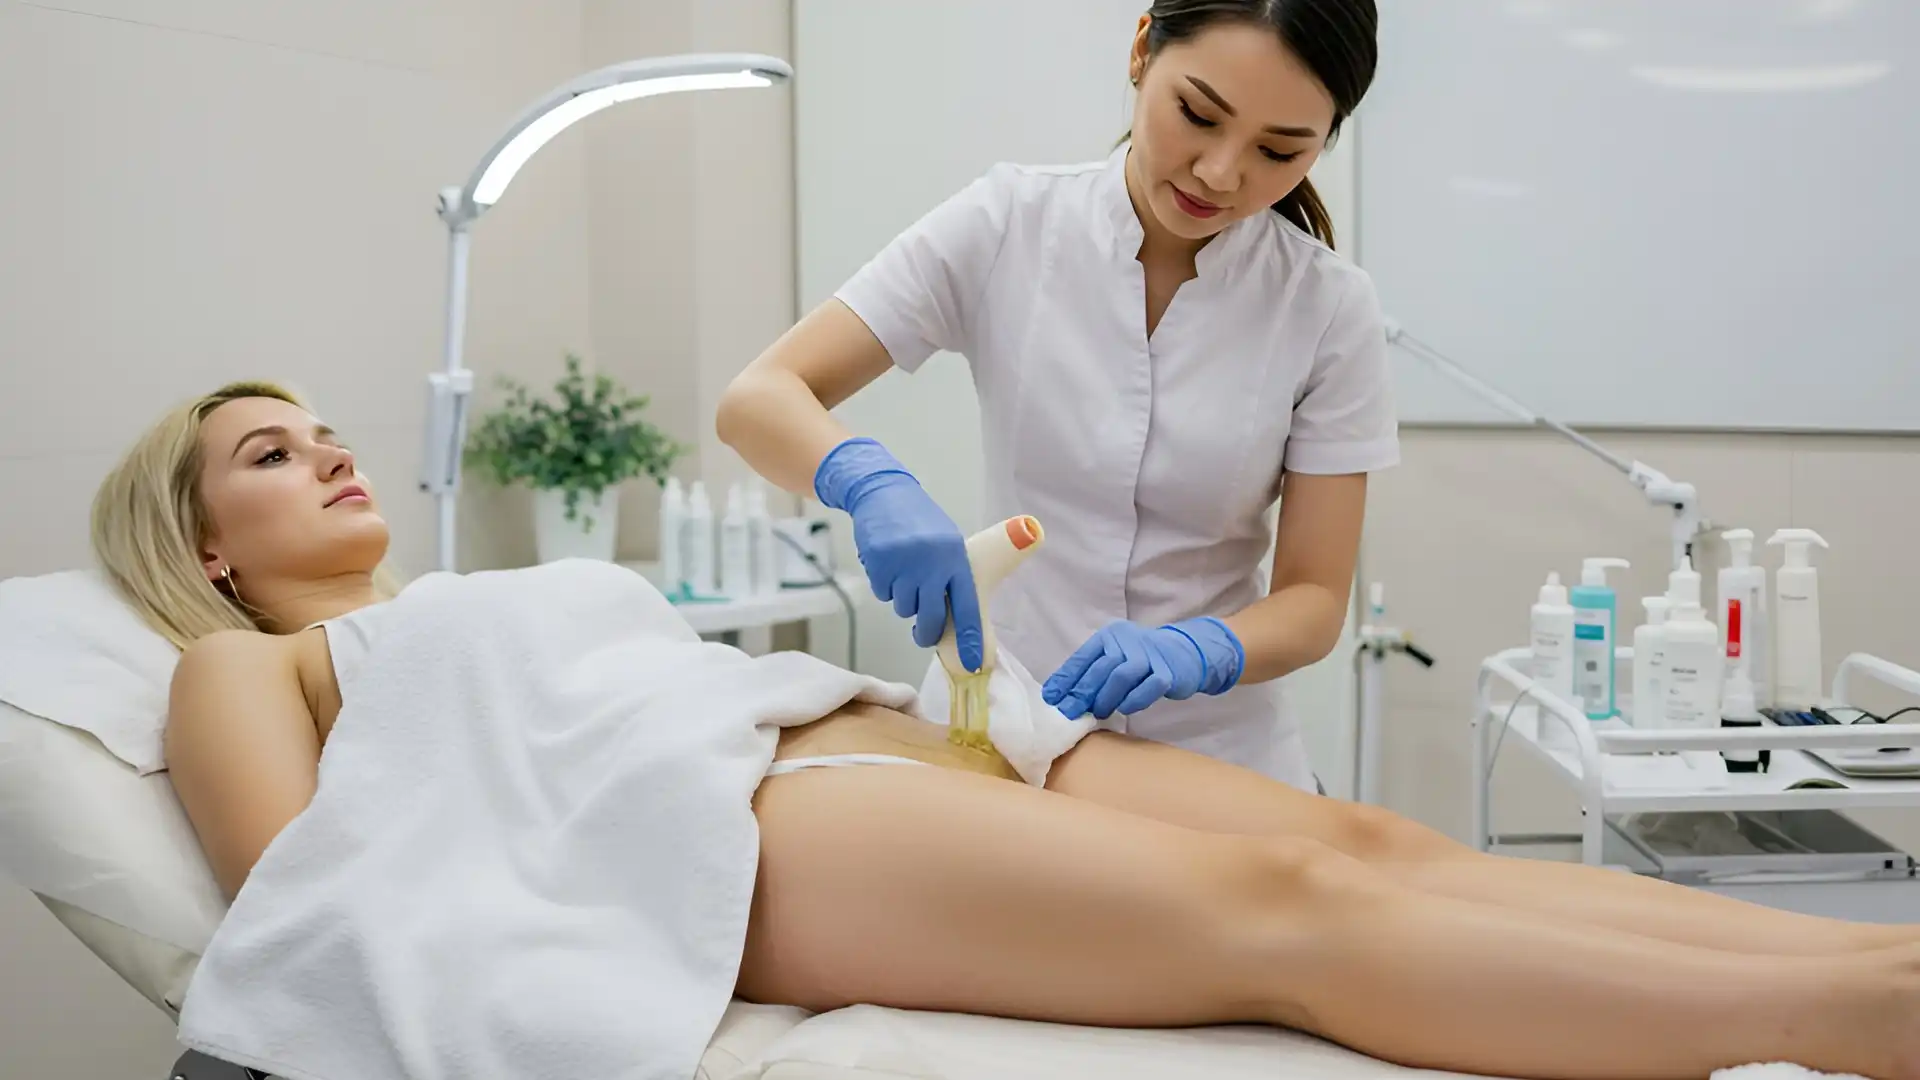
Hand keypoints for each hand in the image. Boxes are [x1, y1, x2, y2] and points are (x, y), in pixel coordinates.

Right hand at [814, 437, 983, 669]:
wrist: (883, 493)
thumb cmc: (920, 522)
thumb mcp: (947, 543)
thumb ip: (951, 575)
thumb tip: (955, 618)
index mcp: (955, 558)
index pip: (967, 605)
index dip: (970, 637)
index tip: (973, 663)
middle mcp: (931, 563)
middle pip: (931, 617)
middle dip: (926, 632)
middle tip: (923, 634)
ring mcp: (904, 564)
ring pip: (904, 608)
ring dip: (903, 600)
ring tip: (904, 574)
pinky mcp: (879, 564)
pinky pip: (884, 594)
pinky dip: (885, 585)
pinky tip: (888, 564)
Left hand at [1041, 617, 1244, 720]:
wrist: (1185, 653)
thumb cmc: (1142, 660)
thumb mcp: (1116, 657)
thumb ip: (1094, 672)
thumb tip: (1063, 696)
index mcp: (1110, 635)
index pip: (1083, 658)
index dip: (1065, 679)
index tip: (1050, 698)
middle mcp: (1128, 640)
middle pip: (1101, 667)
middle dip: (1081, 692)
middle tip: (1068, 712)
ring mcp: (1150, 654)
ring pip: (1122, 676)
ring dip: (1106, 698)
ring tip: (1097, 713)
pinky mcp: (1168, 672)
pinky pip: (1148, 688)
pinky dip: (1133, 700)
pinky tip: (1125, 709)